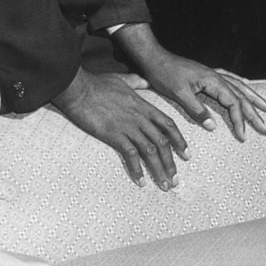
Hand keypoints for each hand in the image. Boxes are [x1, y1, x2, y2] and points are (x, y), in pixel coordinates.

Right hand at [53, 68, 188, 189]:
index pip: (167, 125)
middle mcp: (139, 118)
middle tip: (175, 180)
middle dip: (171, 163)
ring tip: (164, 185)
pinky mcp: (114, 134)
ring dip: (159, 170)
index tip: (186, 155)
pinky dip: (137, 169)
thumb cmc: (97, 83)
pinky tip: (141, 181)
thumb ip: (136, 81)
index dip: (179, 141)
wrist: (79, 89)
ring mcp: (127, 126)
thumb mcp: (121, 79)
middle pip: (162, 142)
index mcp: (143, 105)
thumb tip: (145, 81)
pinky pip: (130, 155)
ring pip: (150, 151)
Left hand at [142, 54, 265, 141]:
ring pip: (239, 86)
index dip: (239, 120)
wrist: (153, 58)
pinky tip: (247, 85)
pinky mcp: (206, 73)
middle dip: (254, 113)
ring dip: (253, 98)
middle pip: (241, 95)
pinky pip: (230, 78)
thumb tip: (213, 126)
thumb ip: (196, 109)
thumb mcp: (179, 93)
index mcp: (212, 81)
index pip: (233, 102)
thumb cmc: (164, 74)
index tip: (243, 136)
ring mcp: (212, 73)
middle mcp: (216, 76)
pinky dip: (241, 84)